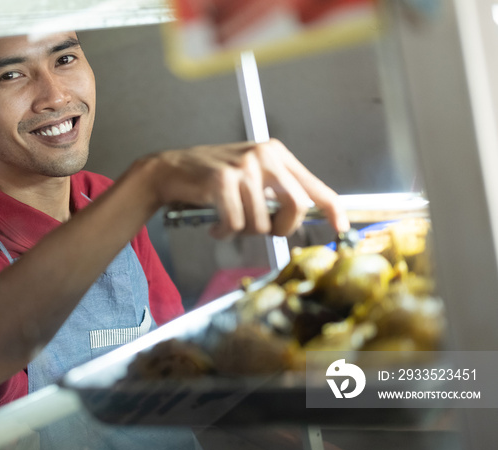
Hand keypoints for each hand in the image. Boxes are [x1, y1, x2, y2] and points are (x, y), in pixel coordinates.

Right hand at [147, 139, 349, 237]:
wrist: (171, 169)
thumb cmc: (212, 177)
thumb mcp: (251, 175)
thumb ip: (277, 191)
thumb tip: (301, 217)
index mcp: (276, 154)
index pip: (315, 186)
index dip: (332, 210)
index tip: (341, 227)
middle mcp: (264, 156)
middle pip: (296, 207)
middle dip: (281, 228)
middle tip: (264, 230)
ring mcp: (244, 167)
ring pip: (262, 222)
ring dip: (244, 231)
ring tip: (228, 221)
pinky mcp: (222, 181)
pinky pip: (235, 224)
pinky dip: (224, 231)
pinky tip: (215, 223)